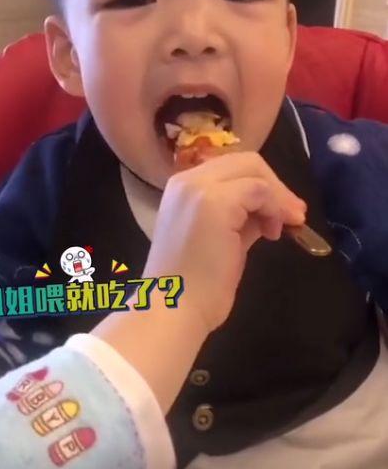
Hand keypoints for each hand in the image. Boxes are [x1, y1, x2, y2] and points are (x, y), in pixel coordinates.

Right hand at [144, 151, 306, 335]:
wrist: (173, 307)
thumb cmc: (193, 284)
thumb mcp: (219, 238)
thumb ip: (238, 217)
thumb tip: (267, 211)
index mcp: (182, 187)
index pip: (230, 167)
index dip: (262, 183)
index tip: (282, 210)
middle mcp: (187, 180)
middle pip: (245, 161)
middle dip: (275, 186)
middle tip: (295, 215)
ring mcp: (199, 188)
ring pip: (254, 171)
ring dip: (277, 199)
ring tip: (284, 228)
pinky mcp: (215, 202)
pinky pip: (259, 191)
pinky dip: (274, 208)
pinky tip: (272, 234)